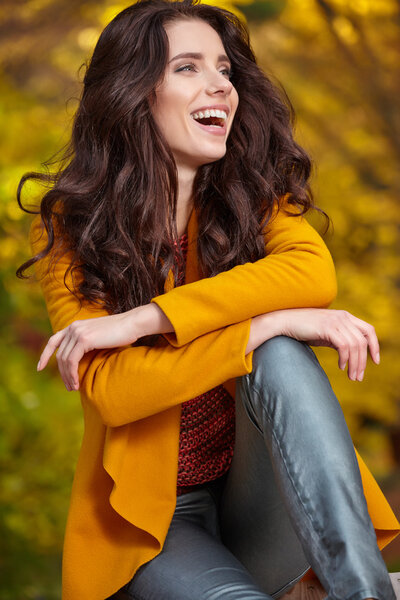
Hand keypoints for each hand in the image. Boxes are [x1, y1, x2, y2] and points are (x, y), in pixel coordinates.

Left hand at [37, 311, 140, 390]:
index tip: (40, 368)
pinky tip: (77, 383)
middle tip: (69, 386)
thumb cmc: (121, 333)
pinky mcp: (84, 339)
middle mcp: (73, 327)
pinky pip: (72, 361)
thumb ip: (87, 344)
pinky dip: (72, 374)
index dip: (45, 355)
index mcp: (75, 325)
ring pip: (65, 360)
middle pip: (60, 355)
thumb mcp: (99, 338)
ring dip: (67, 376)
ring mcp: (77, 332)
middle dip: (62, 373)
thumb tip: (80, 360)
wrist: (132, 324)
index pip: (54, 341)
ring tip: (74, 388)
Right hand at [260, 308, 379, 380]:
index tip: (375, 361)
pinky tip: (341, 366)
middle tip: (358, 377)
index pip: (369, 330)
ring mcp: (335, 321)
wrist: (285, 322)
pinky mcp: (327, 328)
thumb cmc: (304, 329)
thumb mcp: (326, 333)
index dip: (375, 346)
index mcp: (345, 316)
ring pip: (355, 345)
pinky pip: (344, 346)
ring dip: (355, 364)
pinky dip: (345, 358)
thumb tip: (350, 354)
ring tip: (351, 376)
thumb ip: (339, 339)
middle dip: (363, 361)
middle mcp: (343, 317)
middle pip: (363, 341)